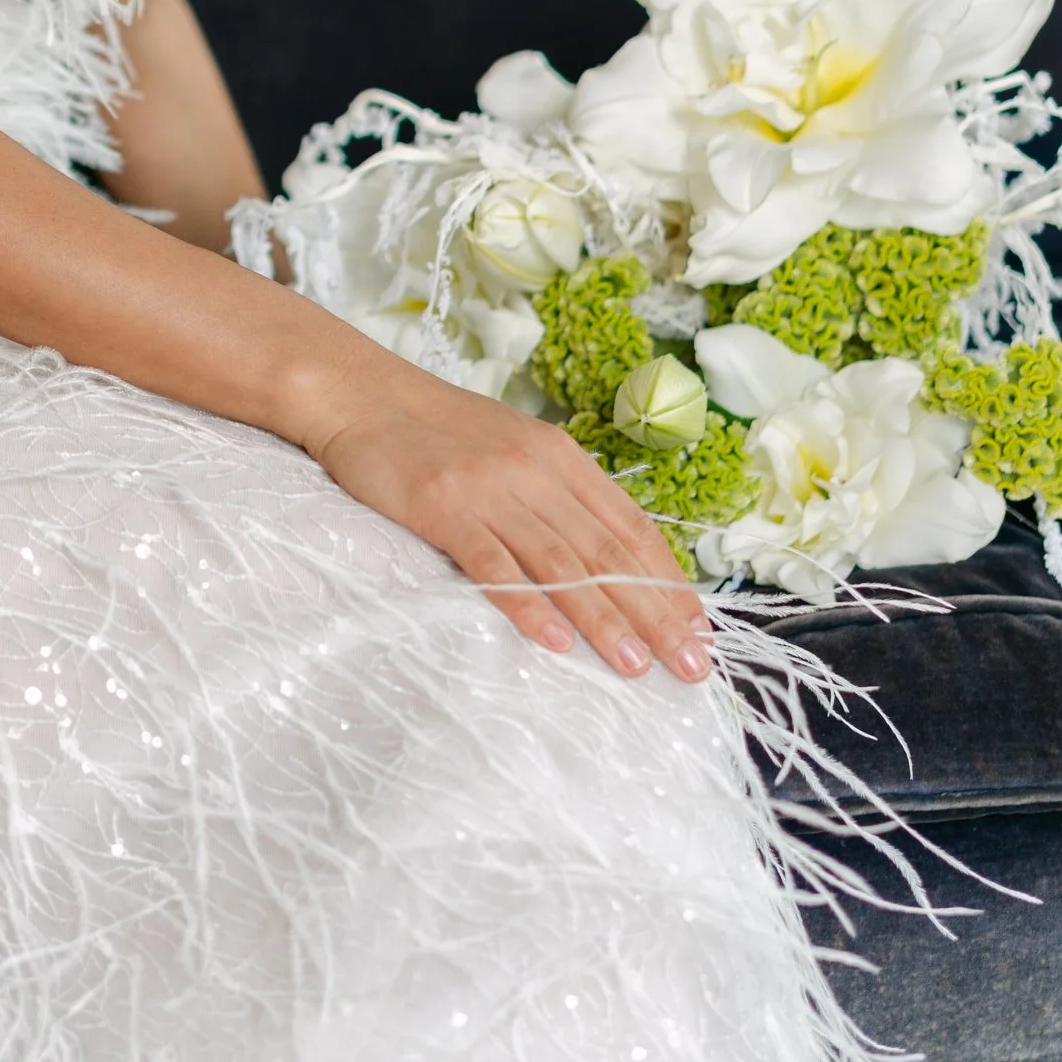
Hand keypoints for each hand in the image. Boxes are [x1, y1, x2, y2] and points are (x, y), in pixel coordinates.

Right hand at [300, 343, 712, 682]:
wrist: (363, 394)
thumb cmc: (440, 431)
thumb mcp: (515, 449)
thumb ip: (560, 494)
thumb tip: (611, 557)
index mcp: (561, 457)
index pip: (632, 527)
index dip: (670, 582)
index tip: (699, 630)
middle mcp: (536, 471)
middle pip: (607, 551)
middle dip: (655, 613)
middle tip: (688, 666)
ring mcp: (490, 489)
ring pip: (560, 563)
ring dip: (603, 619)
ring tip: (635, 667)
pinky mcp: (443, 507)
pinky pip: (493, 563)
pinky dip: (526, 604)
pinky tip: (554, 642)